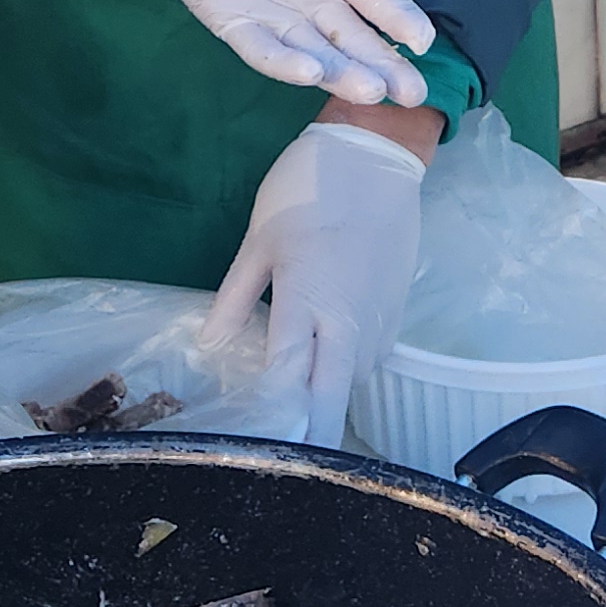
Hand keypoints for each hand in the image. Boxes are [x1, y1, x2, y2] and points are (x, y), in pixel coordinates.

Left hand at [97, 0, 434, 104]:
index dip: (400, 19)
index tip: (423, 42)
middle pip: (351, 36)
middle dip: (383, 64)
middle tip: (412, 93)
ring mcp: (267, 8)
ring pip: (311, 49)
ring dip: (340, 72)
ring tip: (370, 90)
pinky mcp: (226, 14)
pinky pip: (257, 45)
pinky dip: (283, 61)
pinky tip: (310, 70)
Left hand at [203, 120, 428, 445]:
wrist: (378, 154)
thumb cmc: (309, 189)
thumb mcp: (259, 240)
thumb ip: (236, 299)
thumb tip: (208, 346)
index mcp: (307, 305)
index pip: (288, 385)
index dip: (272, 421)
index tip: (251, 448)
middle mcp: (348, 325)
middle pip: (330, 401)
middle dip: (307, 432)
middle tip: (282, 453)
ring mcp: (378, 321)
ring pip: (350, 382)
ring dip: (325, 399)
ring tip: (294, 406)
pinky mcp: (397, 312)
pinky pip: (370, 360)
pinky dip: (346, 370)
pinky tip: (326, 362)